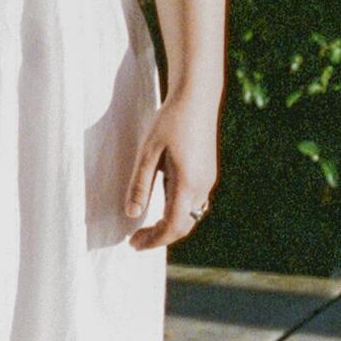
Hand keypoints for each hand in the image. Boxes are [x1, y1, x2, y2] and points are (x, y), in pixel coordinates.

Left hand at [124, 90, 219, 250]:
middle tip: (136, 239)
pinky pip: (194, 201)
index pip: (173, 226)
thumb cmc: (171, 120)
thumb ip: (140, 184)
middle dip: (160, 236)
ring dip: (170, 224)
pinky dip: (178, 211)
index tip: (133, 244)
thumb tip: (131, 214)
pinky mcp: (208, 172)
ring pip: (191, 214)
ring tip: (146, 225)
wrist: (197, 96)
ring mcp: (208, 179)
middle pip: (184, 225)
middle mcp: (203, 186)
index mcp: (188, 183)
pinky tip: (161, 203)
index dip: (154, 240)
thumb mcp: (148, 151)